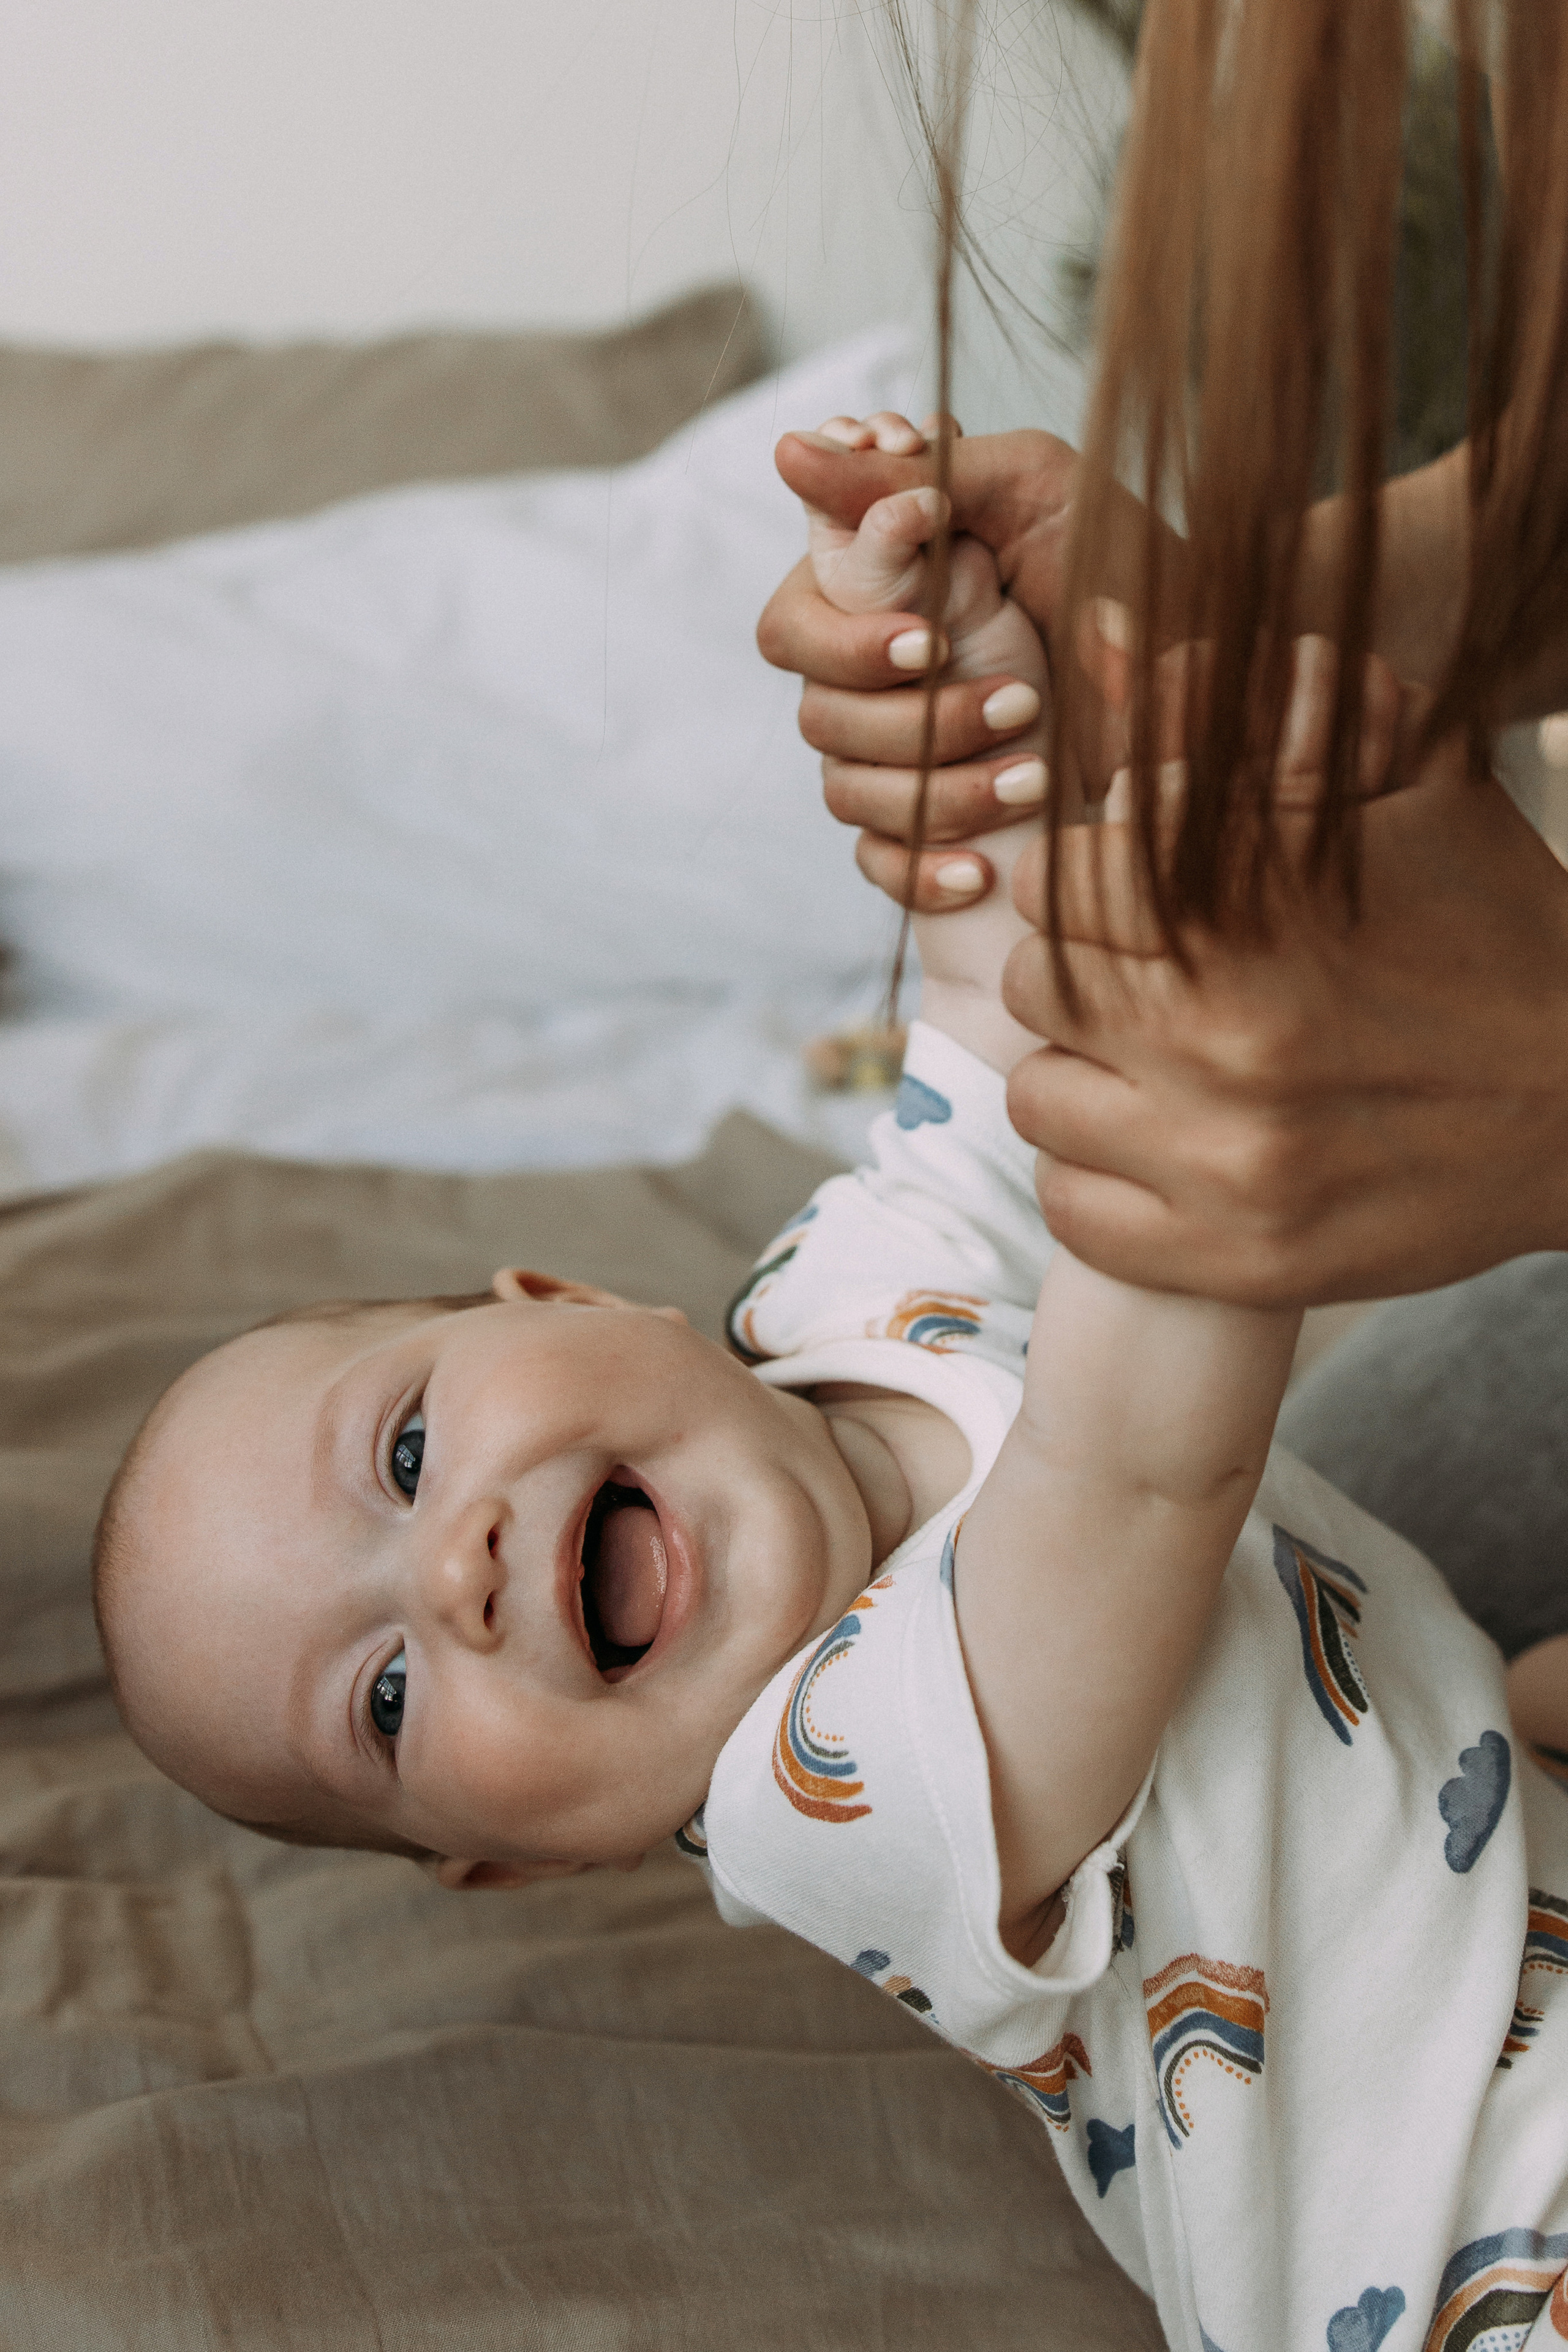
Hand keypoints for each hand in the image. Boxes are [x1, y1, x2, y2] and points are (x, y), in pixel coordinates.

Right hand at [758, 426, 1188, 910]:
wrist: (1211, 658)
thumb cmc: (1123, 559)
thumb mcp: (1030, 488)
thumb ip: (912, 474)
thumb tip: (789, 451)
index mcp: (878, 591)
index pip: (794, 626)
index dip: (846, 643)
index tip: (931, 638)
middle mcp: (874, 673)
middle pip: (818, 715)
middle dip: (913, 719)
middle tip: (1018, 702)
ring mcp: (898, 753)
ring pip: (847, 790)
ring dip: (938, 790)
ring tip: (1038, 777)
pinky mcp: (932, 822)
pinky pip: (879, 863)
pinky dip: (921, 871)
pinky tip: (981, 872)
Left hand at [1002, 725, 1567, 1304]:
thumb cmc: (1492, 928)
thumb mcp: (1404, 783)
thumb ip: (1255, 709)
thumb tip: (1106, 637)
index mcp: (1257, 913)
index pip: (1057, 881)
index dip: (1083, 880)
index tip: (1126, 897)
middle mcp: (1229, 1042)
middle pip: (1033, 987)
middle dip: (1074, 972)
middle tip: (1138, 981)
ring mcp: (1232, 1165)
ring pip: (1040, 1101)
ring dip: (1080, 1075)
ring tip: (1146, 1066)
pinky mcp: (1243, 1260)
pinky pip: (1074, 1213)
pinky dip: (1095, 1179)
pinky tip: (1155, 1149)